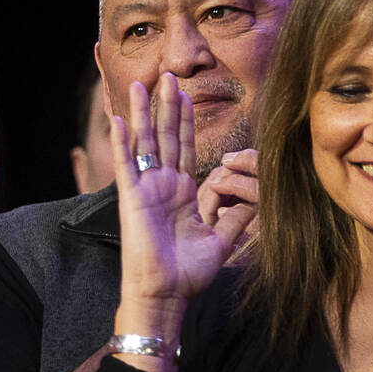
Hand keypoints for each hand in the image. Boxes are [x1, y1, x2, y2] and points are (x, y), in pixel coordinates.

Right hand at [112, 74, 248, 311]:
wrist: (166, 296)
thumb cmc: (187, 275)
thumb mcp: (221, 241)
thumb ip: (236, 218)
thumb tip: (257, 201)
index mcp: (182, 193)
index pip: (184, 148)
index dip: (185, 120)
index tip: (187, 94)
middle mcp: (162, 186)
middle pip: (164, 136)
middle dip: (167, 105)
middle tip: (169, 75)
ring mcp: (145, 190)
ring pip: (144, 142)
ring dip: (142, 113)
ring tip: (141, 84)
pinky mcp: (132, 199)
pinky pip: (125, 165)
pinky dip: (121, 141)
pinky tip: (116, 118)